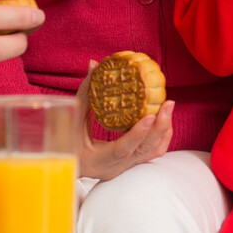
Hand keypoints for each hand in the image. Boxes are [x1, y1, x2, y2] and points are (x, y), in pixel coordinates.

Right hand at [74, 62, 172, 180]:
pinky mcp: (131, 164)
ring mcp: (124, 167)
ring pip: (152, 152)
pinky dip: (161, 136)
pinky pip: (153, 152)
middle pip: (144, 150)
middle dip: (160, 127)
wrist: (64, 166)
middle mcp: (114, 167)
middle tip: (168, 103)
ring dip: (163, 130)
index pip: (121, 149)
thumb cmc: (65, 142)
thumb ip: (85, 94)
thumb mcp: (71, 120)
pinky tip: (164, 119)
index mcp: (97, 160)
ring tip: (168, 107)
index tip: (150, 116)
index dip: (137, 134)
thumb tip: (95, 65)